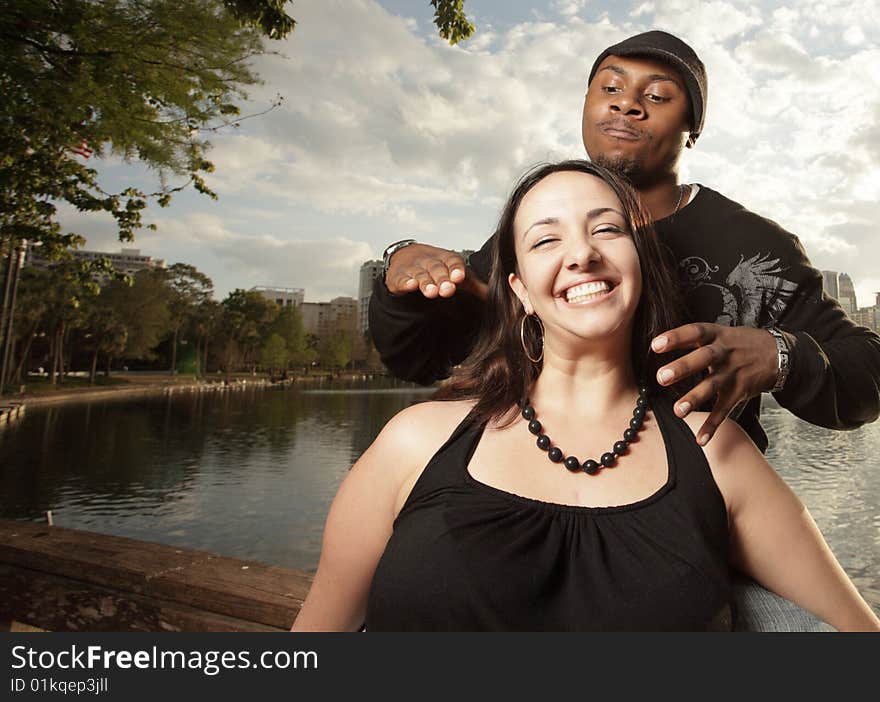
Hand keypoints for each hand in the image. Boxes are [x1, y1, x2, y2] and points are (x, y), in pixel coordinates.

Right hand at [385, 243, 487, 299]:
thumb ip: (474, 285)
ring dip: (426, 283)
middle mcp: (430, 261)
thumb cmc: (436, 268)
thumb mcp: (454, 273)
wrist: (406, 257)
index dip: (455, 269)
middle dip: (442, 279)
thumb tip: (494, 295)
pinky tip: (410, 285)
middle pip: (437, 269)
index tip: (460, 277)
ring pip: (421, 275)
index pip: (452, 262)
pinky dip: (406, 282)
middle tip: (448, 290)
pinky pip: (402, 279)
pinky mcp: (399, 277)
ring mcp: (414, 268)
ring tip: (432, 292)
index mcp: (446, 259)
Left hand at [651, 323, 778, 445]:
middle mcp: (724, 353)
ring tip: (678, 411)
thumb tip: (656, 343)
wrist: (778, 353)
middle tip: (661, 377)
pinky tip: (700, 439)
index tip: (655, 345)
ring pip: (712, 386)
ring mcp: (733, 373)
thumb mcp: (719, 332)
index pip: (695, 332)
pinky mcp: (739, 392)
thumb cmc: (739, 342)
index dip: (676, 337)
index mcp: (716, 335)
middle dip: (682, 368)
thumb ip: (692, 338)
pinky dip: (712, 426)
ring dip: (694, 398)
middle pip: (703, 358)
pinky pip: (724, 410)